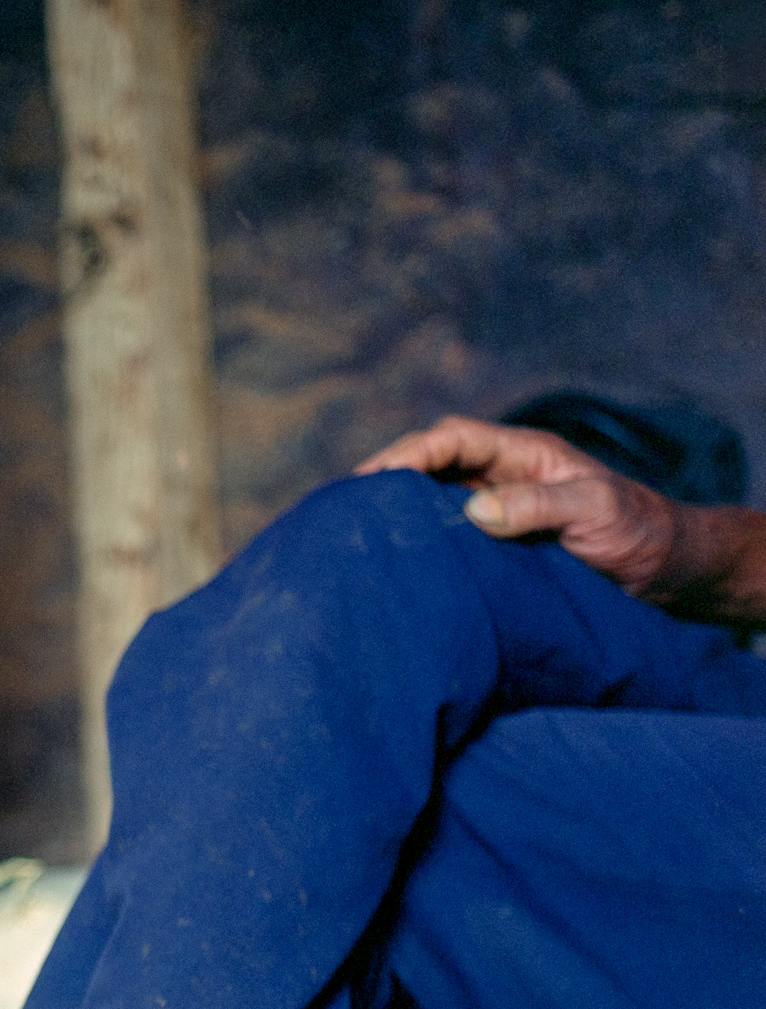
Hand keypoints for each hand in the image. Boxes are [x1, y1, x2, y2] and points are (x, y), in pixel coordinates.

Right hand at [354, 414, 680, 595]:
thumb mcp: (595, 512)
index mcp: (523, 454)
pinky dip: (416, 541)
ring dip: (397, 510)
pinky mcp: (494, 544)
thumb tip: (474, 511)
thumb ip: (538, 506)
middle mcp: (503, 476)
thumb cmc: (638, 531)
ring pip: (432, 499)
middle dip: (387, 477)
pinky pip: (445, 534)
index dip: (411, 452)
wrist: (664, 570)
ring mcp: (496, 509)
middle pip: (432, 463)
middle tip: (346, 506)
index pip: (453, 438)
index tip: (375, 478)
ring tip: (355, 532)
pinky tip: (394, 559)